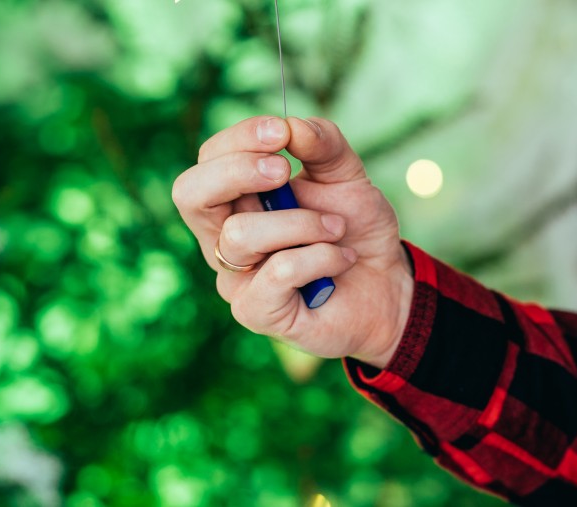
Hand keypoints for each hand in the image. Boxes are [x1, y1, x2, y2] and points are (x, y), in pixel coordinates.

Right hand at [172, 116, 413, 368]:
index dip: (238, 140)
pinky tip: (342, 260)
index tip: (281, 133)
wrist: (387, 285)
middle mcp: (223, 236)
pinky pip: (277, 272)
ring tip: (336, 229)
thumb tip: (292, 125)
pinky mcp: (255, 311)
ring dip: (301, 223)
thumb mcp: (347, 176)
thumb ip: (322, 144)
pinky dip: (319, 257)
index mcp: (236, 199)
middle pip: (189, 194)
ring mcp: (235, 277)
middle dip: (236, 171)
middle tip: (284, 172)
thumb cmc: (356, 229)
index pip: (208, 159)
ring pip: (239, 235)